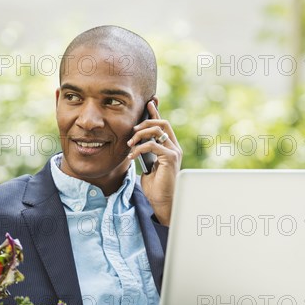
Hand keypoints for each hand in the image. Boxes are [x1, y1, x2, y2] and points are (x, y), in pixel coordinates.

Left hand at [127, 100, 181, 225]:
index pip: (163, 125)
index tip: (149, 102)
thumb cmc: (155, 187)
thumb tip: (135, 142)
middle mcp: (174, 147)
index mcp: (169, 147)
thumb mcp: (147, 166)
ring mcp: (174, 151)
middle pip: (163, 123)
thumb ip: (145, 153)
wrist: (162, 202)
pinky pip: (153, 145)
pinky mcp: (171, 158)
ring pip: (158, 130)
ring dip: (141, 134)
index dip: (156, 112)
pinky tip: (131, 156)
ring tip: (130, 143)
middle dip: (146, 121)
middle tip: (133, 130)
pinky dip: (139, 148)